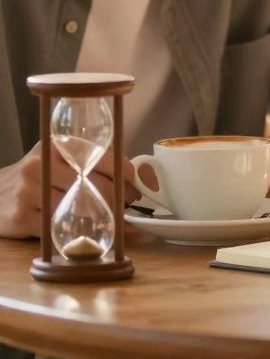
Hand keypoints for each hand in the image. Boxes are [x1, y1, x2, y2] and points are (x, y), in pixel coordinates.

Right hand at [0, 142, 139, 238]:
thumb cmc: (40, 178)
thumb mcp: (62, 160)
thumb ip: (95, 164)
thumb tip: (141, 178)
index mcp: (57, 144)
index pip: (101, 157)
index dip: (124, 174)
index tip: (134, 187)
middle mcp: (41, 164)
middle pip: (95, 185)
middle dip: (117, 198)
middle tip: (124, 206)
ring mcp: (28, 190)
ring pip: (79, 208)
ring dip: (99, 216)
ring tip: (105, 217)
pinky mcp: (20, 217)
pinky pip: (60, 228)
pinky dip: (76, 233)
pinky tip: (81, 232)